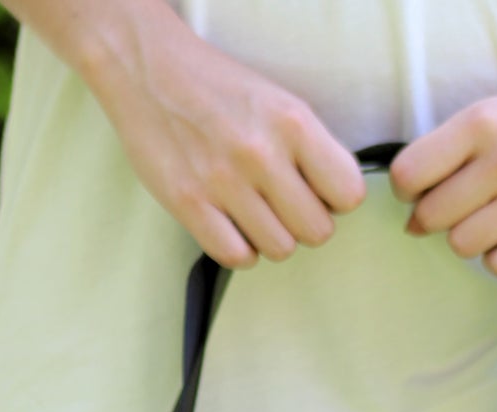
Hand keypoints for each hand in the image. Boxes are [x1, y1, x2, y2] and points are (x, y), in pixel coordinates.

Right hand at [80, 2, 365, 267]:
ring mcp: (224, 182)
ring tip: (252, 211)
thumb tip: (333, 201)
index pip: (347, 193)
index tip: (317, 192)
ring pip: (280, 249)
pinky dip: (239, 249)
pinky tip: (231, 224)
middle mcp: (261, 153)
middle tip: (281, 204)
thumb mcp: (278, 103)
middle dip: (303, 224)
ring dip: (270, 238)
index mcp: (292, 122)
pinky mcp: (190, 204)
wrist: (149, 69)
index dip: (335, 200)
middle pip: (316, 232)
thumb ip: (310, 149)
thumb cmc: (218, 89)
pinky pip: (237, 257)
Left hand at [388, 46, 496, 279]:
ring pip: (465, 245)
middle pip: (434, 216)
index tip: (420, 192)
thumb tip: (414, 210)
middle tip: (463, 207)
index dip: (407, 191)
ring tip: (496, 218)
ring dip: (472, 238)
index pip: (410, 174)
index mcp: (483, 122)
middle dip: (438, 218)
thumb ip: (455, 151)